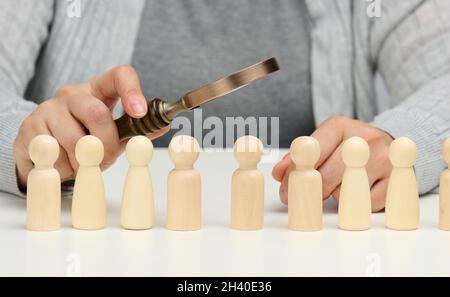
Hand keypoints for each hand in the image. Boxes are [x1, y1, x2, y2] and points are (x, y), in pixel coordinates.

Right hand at [14, 65, 168, 186]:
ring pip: (73, 141)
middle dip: (107, 144)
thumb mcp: (112, 132)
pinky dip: (63, 169)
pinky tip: (63, 166)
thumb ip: (134, 131)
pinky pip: (51, 155)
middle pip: (97, 113)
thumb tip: (162, 126)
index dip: (133, 91)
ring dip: (83, 163)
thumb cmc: (84, 136)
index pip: (120, 75)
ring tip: (83, 165)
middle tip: (106, 160)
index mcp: (97, 90)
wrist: (42, 145)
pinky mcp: (28, 129)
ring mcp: (46, 109)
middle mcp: (71, 94)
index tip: (140, 112)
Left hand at [272, 116, 393, 211]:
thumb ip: (299, 158)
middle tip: (303, 197)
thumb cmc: (347, 147)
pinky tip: (356, 193)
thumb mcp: (323, 143)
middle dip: (311, 190)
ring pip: (346, 192)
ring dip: (335, 196)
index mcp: (340, 126)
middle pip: (328, 175)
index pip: (312, 150)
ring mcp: (384, 158)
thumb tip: (278, 174)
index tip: (285, 186)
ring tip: (336, 187)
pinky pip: (367, 204)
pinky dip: (356, 205)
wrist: (390, 146)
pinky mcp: (397, 179)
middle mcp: (364, 139)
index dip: (295, 171)